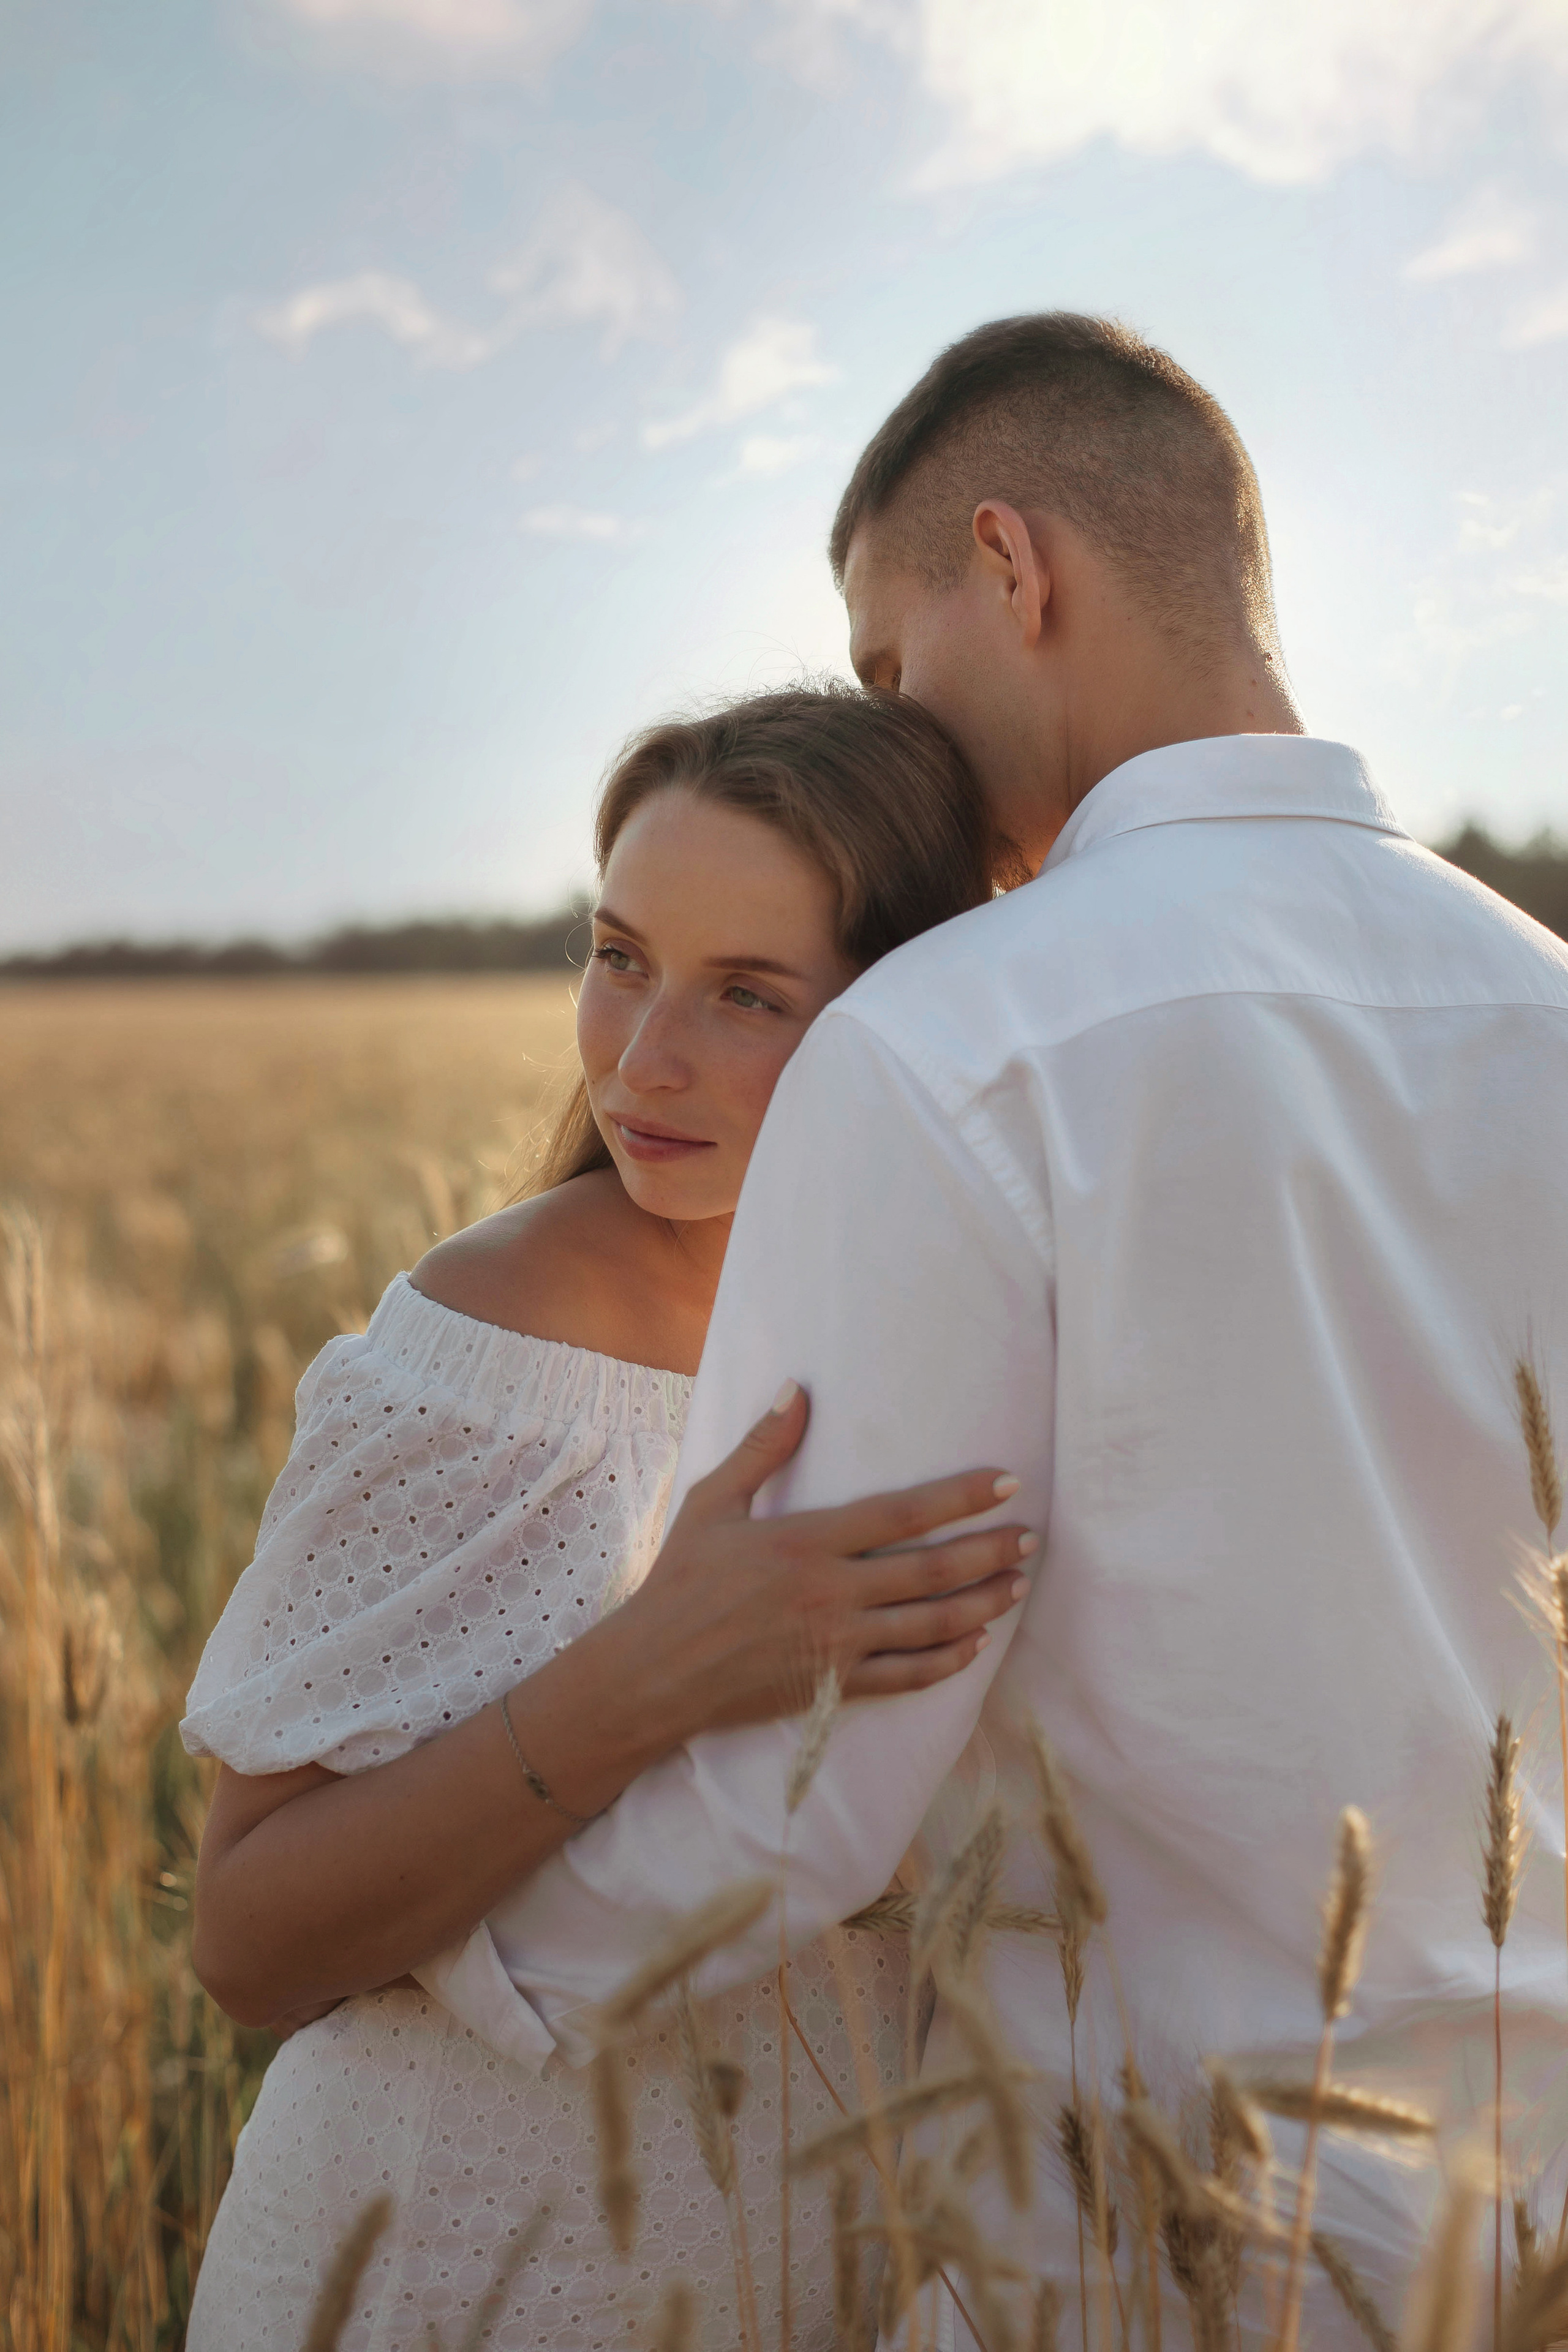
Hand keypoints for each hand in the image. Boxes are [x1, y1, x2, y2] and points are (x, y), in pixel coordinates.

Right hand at [603, 1381, 1034, 1742]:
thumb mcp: (711, 1504)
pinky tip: (975, 1645)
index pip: (902, 1514)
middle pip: (932, 1572)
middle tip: (1031, 1537)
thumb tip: (797, 1388)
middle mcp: (830, 1594)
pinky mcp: (832, 1689)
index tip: (1006, 1482)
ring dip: (983, 1605)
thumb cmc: (679, 1582)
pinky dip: (947, 1662)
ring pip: (931, 1626)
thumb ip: (761, 1448)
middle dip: (990, 1552)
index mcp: (805, 1542)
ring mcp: (835, 1646)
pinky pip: (906, 1677)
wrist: (651, 1673)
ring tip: (1018, 1585)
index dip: (961, 1497)